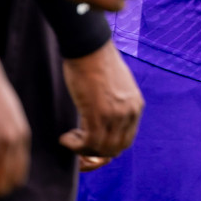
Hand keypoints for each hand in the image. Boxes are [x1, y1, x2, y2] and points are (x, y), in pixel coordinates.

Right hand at [60, 41, 143, 162]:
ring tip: (70, 138)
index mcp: (136, 106)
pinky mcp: (99, 114)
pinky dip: (75, 145)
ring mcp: (116, 115)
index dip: (106, 146)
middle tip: (78, 142)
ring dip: (82, 149)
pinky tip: (65, 138)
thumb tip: (106, 120)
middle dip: (94, 151)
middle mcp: (130, 112)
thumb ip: (117, 104)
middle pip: (115, 148)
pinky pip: (88, 142)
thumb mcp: (117, 86)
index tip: (90, 141)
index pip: (126, 140)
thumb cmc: (97, 63)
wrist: (89, 48)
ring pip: (101, 148)